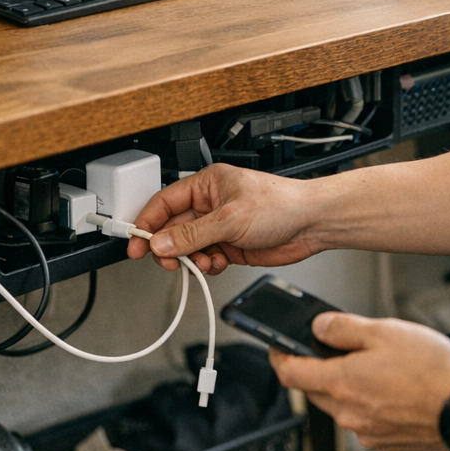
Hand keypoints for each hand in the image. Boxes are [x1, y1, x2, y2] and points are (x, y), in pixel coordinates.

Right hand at [127, 164, 322, 273]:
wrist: (312, 224)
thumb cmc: (281, 204)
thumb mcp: (230, 218)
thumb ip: (192, 234)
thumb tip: (161, 243)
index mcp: (206, 185)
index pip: (165, 202)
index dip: (147, 222)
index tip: (136, 242)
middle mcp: (211, 204)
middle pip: (173, 228)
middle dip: (169, 247)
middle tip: (166, 261)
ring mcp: (220, 226)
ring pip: (188, 247)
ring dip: (190, 259)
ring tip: (201, 262)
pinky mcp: (230, 245)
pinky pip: (205, 258)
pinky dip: (207, 265)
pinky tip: (217, 263)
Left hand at [270, 312, 449, 450]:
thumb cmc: (433, 372)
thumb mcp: (386, 332)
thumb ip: (345, 328)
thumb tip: (319, 327)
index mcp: (342, 383)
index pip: (290, 373)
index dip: (278, 357)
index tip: (277, 346)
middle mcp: (348, 413)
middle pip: (314, 390)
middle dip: (316, 369)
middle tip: (335, 349)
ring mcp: (365, 432)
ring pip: (339, 406)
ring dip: (345, 387)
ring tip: (375, 366)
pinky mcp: (384, 443)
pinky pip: (362, 421)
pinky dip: (367, 404)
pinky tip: (391, 390)